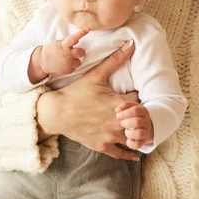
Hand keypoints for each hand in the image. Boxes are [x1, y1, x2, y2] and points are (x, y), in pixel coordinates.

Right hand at [37, 40, 139, 160]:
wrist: (57, 112)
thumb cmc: (77, 92)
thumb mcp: (96, 74)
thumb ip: (115, 60)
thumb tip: (130, 45)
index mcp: (117, 103)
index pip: (140, 102)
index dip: (141, 99)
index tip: (138, 96)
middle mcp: (116, 122)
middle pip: (140, 121)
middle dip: (141, 117)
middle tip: (140, 112)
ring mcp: (110, 136)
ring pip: (134, 138)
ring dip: (137, 133)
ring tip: (137, 127)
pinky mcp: (102, 146)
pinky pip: (121, 153)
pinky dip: (130, 152)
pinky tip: (136, 150)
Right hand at [40, 28, 88, 74]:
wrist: (43, 62)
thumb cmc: (51, 50)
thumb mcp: (58, 43)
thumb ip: (67, 42)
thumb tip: (77, 41)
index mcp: (64, 45)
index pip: (74, 38)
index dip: (81, 33)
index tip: (87, 29)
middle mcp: (67, 54)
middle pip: (81, 52)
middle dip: (81, 52)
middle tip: (77, 51)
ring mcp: (67, 63)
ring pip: (79, 62)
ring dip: (76, 60)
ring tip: (69, 59)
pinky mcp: (68, 71)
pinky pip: (74, 68)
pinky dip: (72, 66)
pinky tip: (65, 64)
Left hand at [115, 101, 153, 149]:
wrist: (143, 125)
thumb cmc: (133, 115)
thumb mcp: (130, 107)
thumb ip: (124, 105)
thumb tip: (117, 110)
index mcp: (143, 111)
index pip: (135, 111)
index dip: (125, 113)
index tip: (118, 115)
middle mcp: (146, 121)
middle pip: (137, 122)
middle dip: (126, 123)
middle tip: (121, 123)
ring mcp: (145, 132)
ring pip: (139, 134)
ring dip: (129, 133)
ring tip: (126, 131)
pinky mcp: (142, 142)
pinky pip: (138, 145)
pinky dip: (131, 143)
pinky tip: (127, 139)